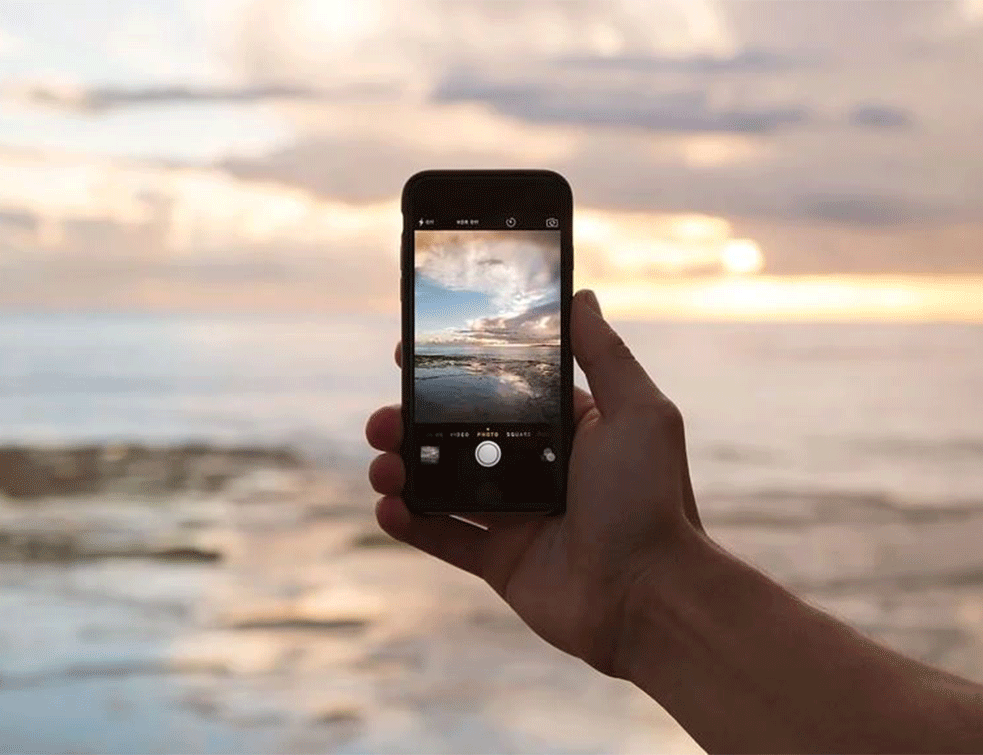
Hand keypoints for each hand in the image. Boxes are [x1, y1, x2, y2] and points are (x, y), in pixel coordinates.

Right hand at [365, 289, 703, 675]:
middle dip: (414, 424)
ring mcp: (517, 516)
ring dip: (402, 471)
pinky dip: (410, 524)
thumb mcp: (637, 412)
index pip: (499, 391)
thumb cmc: (651, 498)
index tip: (410, 354)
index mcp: (566, 430)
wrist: (650, 596)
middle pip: (460, 436)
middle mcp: (538, 468)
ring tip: (381, 465)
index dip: (455, 374)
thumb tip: (581, 296)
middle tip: (383, 419)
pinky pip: (444, 538)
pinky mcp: (500, 561)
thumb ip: (603, 354)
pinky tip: (387, 508)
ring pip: (443, 484)